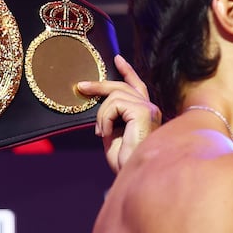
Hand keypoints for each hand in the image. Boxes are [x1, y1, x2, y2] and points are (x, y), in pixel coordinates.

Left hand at [77, 54, 160, 172]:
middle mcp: (151, 109)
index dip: (127, 72)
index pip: (137, 86)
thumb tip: (95, 100)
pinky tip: (106, 133)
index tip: (117, 59)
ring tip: (101, 132)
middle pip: (122, 87)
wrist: (132, 173)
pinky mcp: (144, 112)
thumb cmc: (124, 160)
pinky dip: (105, 118)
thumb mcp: (112, 133)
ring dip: (101, 114)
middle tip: (81, 87)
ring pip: (115, 97)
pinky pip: (115, 104)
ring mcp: (149, 109)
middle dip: (99, 85)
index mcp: (145, 114)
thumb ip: (109, 116)